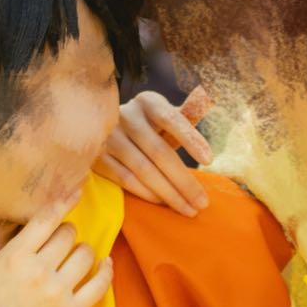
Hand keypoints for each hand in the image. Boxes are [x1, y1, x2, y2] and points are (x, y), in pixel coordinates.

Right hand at [0, 186, 112, 306]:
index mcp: (16, 257)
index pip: (46, 219)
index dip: (62, 202)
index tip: (74, 193)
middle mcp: (40, 270)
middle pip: (68, 235)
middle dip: (65, 233)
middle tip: (58, 242)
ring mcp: (59, 291)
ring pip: (85, 255)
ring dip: (83, 251)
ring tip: (74, 257)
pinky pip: (100, 284)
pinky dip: (106, 272)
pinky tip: (105, 265)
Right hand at [91, 86, 215, 216]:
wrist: (101, 129)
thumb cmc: (147, 125)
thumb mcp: (165, 115)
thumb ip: (186, 112)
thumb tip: (206, 98)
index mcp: (148, 102)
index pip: (172, 120)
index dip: (190, 139)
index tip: (209, 160)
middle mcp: (126, 116)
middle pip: (159, 152)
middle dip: (183, 181)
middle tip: (202, 202)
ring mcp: (108, 137)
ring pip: (143, 169)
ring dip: (168, 192)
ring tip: (188, 208)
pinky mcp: (97, 157)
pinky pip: (125, 178)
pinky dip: (146, 192)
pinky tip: (162, 202)